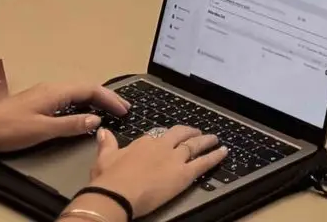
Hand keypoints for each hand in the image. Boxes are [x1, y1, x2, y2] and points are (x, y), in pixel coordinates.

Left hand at [0, 81, 127, 158]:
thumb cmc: (8, 129)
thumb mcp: (42, 130)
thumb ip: (71, 125)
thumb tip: (97, 120)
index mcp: (56, 91)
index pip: (91, 89)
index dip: (110, 98)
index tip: (125, 110)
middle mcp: (51, 87)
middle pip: (85, 88)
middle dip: (105, 98)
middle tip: (121, 110)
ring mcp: (42, 94)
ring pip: (75, 93)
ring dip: (93, 101)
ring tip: (107, 112)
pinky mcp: (35, 102)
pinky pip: (66, 98)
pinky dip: (80, 104)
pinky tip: (80, 115)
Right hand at [84, 123, 226, 216]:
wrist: (116, 194)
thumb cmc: (108, 179)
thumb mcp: (104, 159)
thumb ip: (107, 144)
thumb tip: (103, 132)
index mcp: (144, 143)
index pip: (158, 136)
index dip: (166, 138)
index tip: (169, 139)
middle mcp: (162, 147)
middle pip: (180, 135)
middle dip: (190, 132)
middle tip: (197, 132)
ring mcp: (175, 159)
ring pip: (195, 145)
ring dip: (206, 141)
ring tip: (214, 139)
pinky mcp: (184, 174)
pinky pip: (203, 163)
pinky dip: (215, 156)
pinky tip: (223, 152)